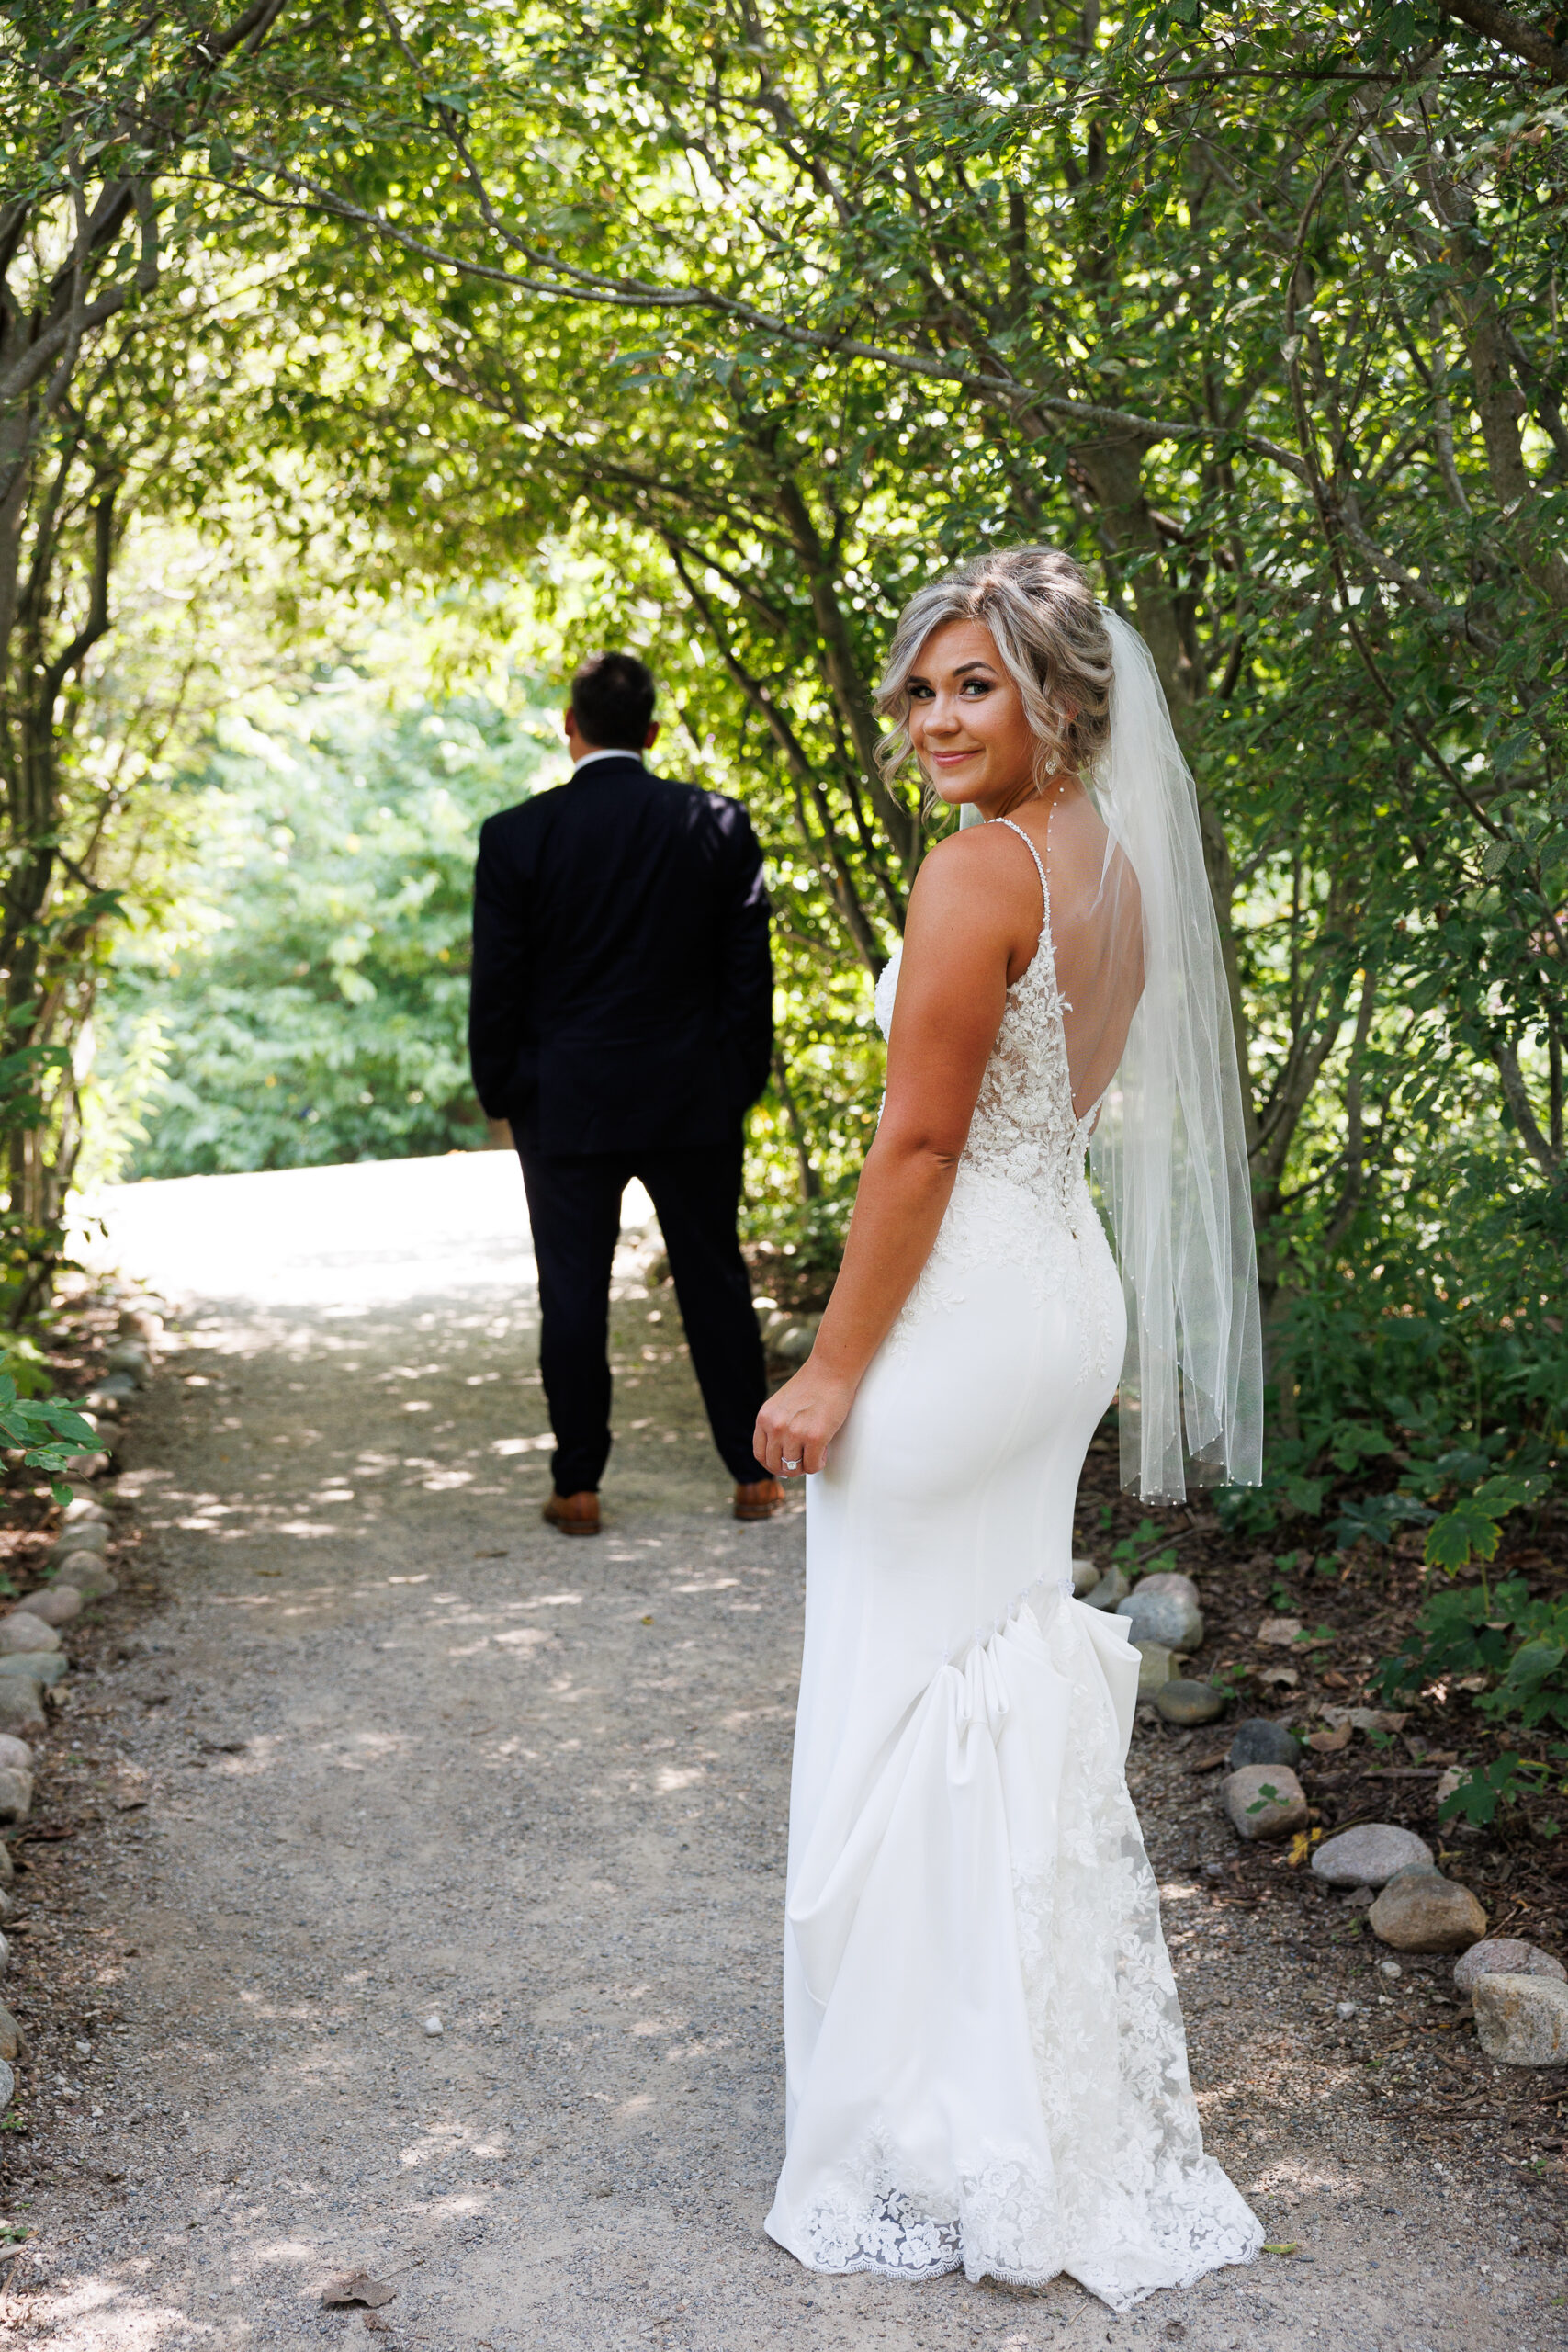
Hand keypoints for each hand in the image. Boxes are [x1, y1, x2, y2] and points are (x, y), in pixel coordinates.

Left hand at [753, 1357, 856, 1479]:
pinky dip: (818, 1463)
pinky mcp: (815, 1437)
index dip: (772, 1464)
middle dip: (790, 1468)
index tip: (783, 1464)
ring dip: (806, 1465)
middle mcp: (775, 1427)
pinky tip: (823, 1451)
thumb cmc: (812, 1385)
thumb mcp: (781, 1404)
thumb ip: (776, 1424)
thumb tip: (779, 1453)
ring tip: (816, 1451)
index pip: (760, 1454)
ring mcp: (794, 1433)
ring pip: (794, 1469)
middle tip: (803, 1460)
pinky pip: (812, 1466)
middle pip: (776, 1465)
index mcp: (764, 1418)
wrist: (831, 1369)